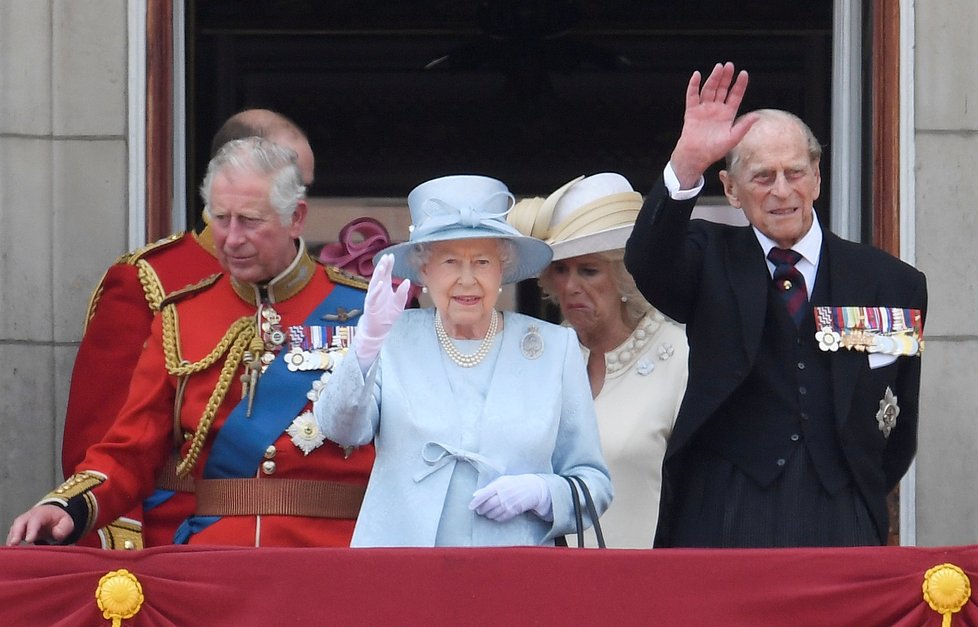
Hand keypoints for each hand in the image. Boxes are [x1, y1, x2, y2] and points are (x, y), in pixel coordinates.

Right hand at [6, 505, 73, 545]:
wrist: (52, 514)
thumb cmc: (59, 520)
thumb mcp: (67, 522)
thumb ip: (63, 528)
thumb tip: (56, 534)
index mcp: (42, 514)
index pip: (35, 520)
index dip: (31, 530)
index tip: (29, 540)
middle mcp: (29, 517)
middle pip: (19, 523)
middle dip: (16, 533)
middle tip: (13, 544)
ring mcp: (22, 523)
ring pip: (14, 529)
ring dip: (11, 539)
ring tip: (11, 550)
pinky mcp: (19, 530)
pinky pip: (12, 535)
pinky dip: (11, 541)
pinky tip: (13, 551)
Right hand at [354, 254, 411, 365]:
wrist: (378, 330)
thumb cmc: (387, 316)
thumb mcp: (399, 305)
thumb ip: (402, 293)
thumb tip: (407, 281)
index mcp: (384, 288)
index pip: (386, 274)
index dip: (388, 265)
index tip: (392, 256)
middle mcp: (378, 290)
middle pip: (379, 275)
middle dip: (383, 266)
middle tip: (387, 256)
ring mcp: (373, 297)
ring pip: (374, 283)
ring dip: (378, 274)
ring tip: (382, 266)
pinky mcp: (370, 306)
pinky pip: (372, 296)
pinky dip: (376, 290)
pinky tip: (380, 284)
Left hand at [469, 474, 551, 522]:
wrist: (532, 488)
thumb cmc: (515, 483)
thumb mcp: (502, 481)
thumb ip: (488, 487)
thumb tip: (475, 494)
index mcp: (499, 485)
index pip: (483, 495)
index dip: (475, 502)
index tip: (470, 507)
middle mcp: (503, 495)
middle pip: (487, 506)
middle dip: (481, 510)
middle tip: (479, 510)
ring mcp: (508, 504)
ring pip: (493, 513)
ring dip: (487, 514)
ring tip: (486, 513)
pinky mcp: (513, 511)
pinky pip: (501, 517)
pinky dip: (495, 518)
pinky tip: (494, 515)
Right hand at [670, 61, 758, 187]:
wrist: (696, 156)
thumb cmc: (714, 150)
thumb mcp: (733, 138)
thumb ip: (744, 126)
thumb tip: (757, 116)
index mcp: (727, 114)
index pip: (735, 96)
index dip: (739, 85)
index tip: (744, 74)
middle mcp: (716, 109)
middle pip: (722, 89)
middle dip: (726, 77)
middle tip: (729, 65)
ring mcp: (704, 109)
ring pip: (709, 90)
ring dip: (713, 78)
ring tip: (719, 67)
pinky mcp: (692, 111)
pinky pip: (692, 96)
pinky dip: (693, 86)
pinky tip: (697, 75)